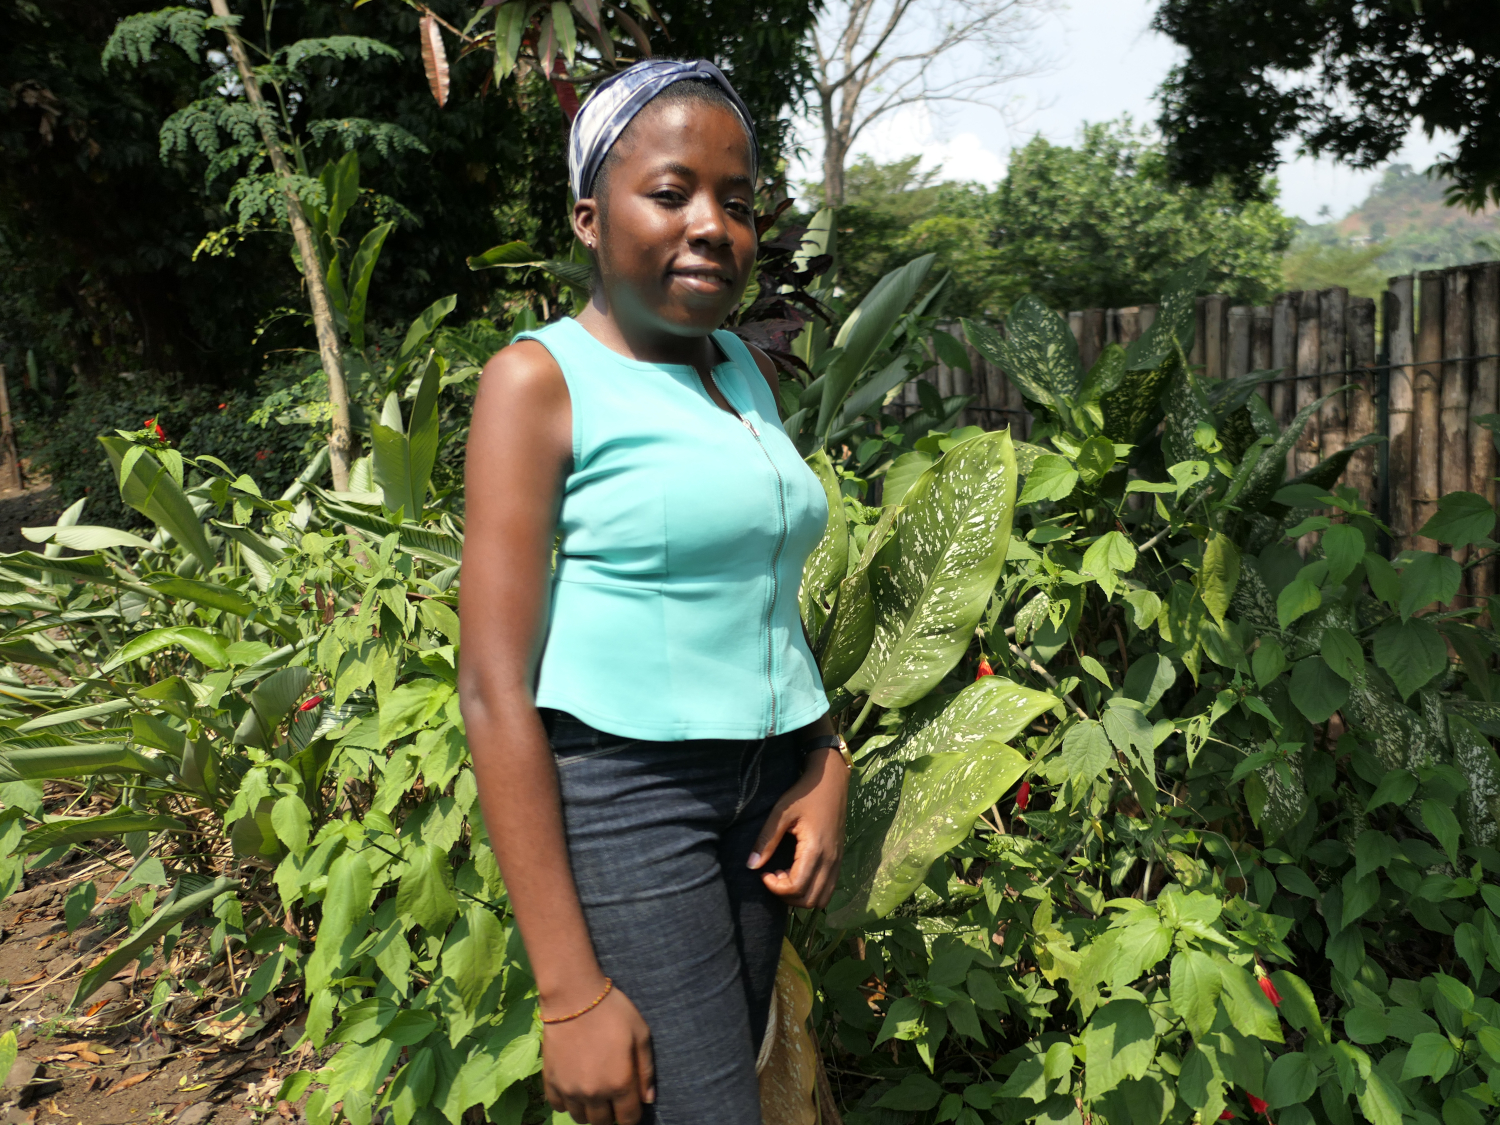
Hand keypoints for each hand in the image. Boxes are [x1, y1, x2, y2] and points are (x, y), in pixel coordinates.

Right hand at [542, 981, 653, 1124]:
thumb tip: (648, 1100)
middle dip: (612, 1114)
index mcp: (619, 1083)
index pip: (629, 1118)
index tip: (632, 1105)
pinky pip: (558, 1106)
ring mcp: (570, 1089)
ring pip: (581, 1118)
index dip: (633, 1115)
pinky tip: (575, 1088)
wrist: (574, 996)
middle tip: (613, 1097)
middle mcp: (594, 1094)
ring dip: (590, 1110)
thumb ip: (646, 1070)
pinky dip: (567, 1103)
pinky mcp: (551, 1081)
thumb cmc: (613, 1012)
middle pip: (604, 1122)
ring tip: (595, 1093)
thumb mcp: (640, 1035)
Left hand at [747, 746, 848, 907]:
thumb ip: (766, 840)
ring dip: (800, 896)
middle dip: (787, 896)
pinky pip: (828, 889)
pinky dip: (811, 890)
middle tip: (773, 876)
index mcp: (815, 850)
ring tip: (785, 876)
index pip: (797, 887)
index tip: (764, 873)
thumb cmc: (804, 794)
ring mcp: (837, 862)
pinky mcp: (838, 860)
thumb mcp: (780, 813)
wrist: (831, 781)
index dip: (776, 888)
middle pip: (809, 900)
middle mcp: (830, 861)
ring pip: (821, 899)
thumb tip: (751, 866)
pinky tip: (797, 873)